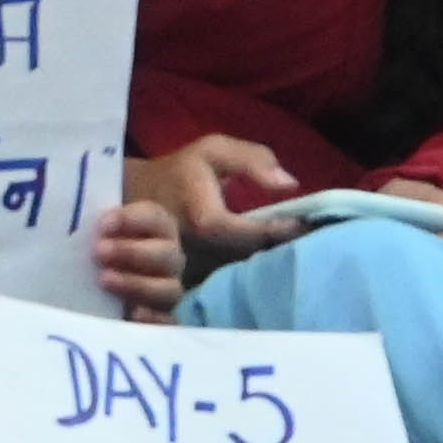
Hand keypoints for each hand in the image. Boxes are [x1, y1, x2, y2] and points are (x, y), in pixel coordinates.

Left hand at [90, 202, 188, 323]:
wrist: (84, 284)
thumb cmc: (92, 245)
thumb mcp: (92, 224)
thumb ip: (98, 219)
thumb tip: (79, 209)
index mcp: (156, 227)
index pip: (154, 218)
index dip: (132, 220)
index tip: (103, 224)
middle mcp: (167, 257)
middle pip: (165, 254)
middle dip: (132, 252)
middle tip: (99, 251)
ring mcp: (167, 288)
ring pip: (168, 288)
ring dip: (137, 284)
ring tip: (104, 280)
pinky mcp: (160, 317)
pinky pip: (169, 321)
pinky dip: (155, 319)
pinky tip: (134, 314)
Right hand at [128, 133, 313, 272]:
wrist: (134, 197)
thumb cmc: (180, 172)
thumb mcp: (212, 151)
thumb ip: (252, 160)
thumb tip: (290, 183)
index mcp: (205, 219)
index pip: (255, 234)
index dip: (284, 230)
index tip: (307, 223)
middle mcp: (197, 251)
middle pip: (250, 261)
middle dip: (279, 252)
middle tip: (309, 242)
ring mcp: (189, 273)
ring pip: (238, 280)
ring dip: (265, 270)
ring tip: (290, 258)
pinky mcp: (184, 287)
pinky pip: (220, 291)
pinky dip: (243, 283)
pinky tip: (260, 273)